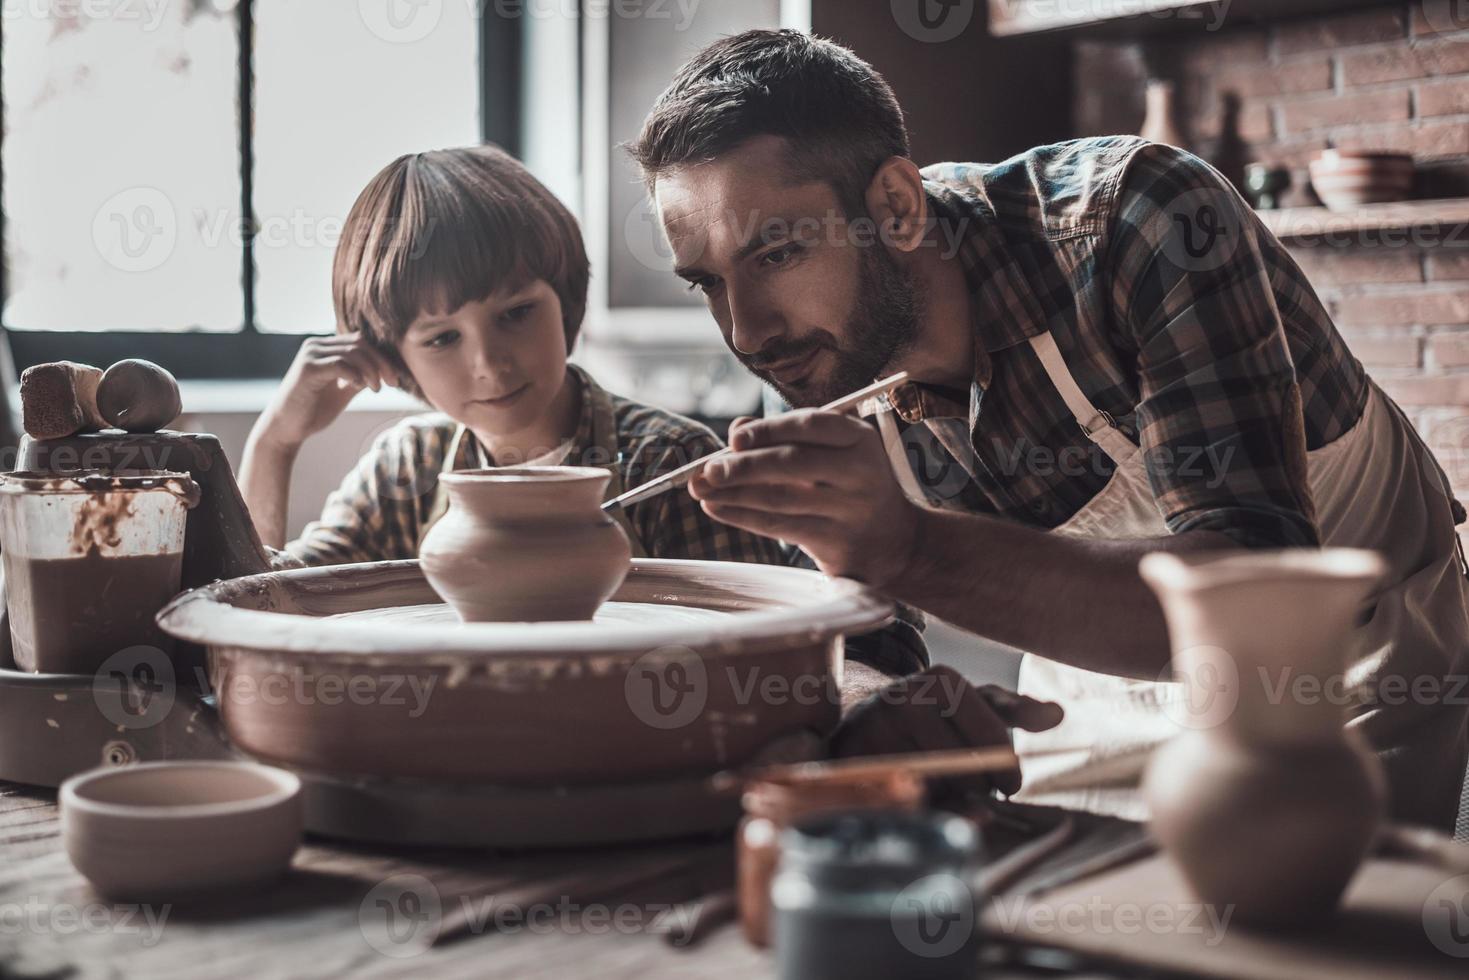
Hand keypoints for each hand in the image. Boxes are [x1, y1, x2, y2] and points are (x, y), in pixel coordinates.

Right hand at [256, 332, 400, 450]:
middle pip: (360, 343)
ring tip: (376, 389)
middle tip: (393, 383)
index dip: (382, 358)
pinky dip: (355, 374)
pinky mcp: (307, 369)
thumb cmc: (314, 410)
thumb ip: (362, 377)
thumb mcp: (345, 391)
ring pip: (352, 352)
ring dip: (371, 370)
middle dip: (381, 363)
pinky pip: (339, 364)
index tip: (396, 379)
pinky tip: (359, 387)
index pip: (361, 342)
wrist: (287, 428)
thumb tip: (387, 370)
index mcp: (325, 348)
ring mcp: (310, 355)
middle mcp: (316, 346)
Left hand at [687, 409, 921, 589]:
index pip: (812, 425)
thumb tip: (737, 429)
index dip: (770, 430)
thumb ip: (787, 435)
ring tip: (701, 488)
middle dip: (743, 466)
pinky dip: (742, 516)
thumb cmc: (850, 483)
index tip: (734, 437)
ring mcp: (849, 510)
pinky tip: (717, 508)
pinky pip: (779, 526)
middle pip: (792, 464)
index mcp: (860, 439)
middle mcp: (860, 472)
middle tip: (707, 469)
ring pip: (780, 499)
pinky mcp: (834, 541)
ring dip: (733, 493)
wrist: (894, 540)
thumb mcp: (833, 451)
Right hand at [830, 665, 1063, 798]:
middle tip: (972, 788)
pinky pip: (896, 801)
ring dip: (944, 798)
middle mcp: (903, 697)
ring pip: (930, 788)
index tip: (1009, 786)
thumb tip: (1057, 715)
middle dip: (975, 786)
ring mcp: (872, 728)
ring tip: (942, 787)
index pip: (988, 739)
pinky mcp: (849, 759)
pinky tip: (916, 798)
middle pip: (961, 768)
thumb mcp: (974, 706)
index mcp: (942, 680)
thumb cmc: (934, 717)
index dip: (1005, 770)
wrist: (866, 720)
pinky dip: (913, 808)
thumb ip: (1015, 711)